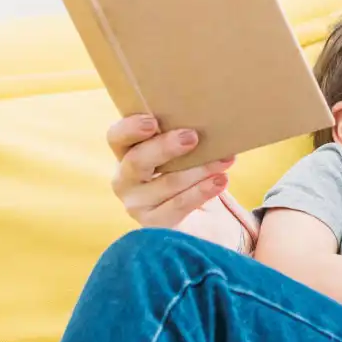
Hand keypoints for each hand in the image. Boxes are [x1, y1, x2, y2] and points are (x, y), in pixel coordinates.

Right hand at [107, 115, 249, 248]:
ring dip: (199, 169)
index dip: (130, 128)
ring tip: (225, 160)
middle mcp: (125, 179)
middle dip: (165, 147)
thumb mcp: (180, 151)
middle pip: (137, 161)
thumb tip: (209, 118)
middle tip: (192, 137)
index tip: (152, 121)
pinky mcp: (154, 223)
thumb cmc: (187, 169)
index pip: (116, 137)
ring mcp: (137, 204)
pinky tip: (221, 181)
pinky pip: (179, 205)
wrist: (198, 216)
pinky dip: (202, 191)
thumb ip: (182, 135)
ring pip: (166, 183)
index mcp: (127, 152)